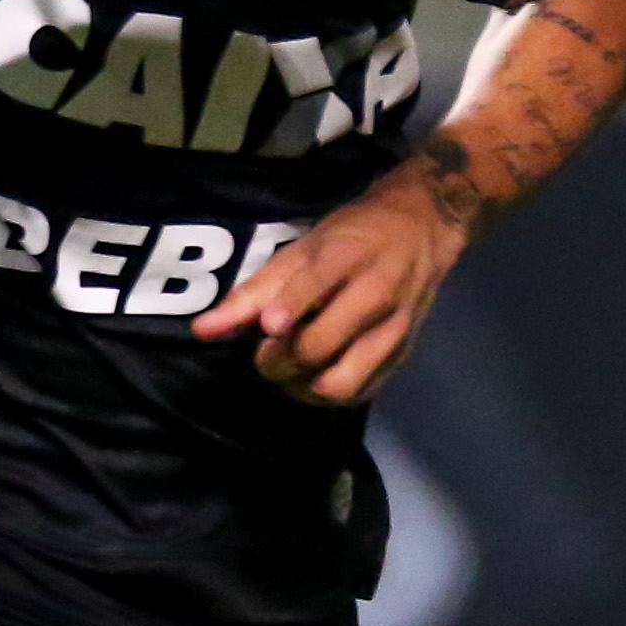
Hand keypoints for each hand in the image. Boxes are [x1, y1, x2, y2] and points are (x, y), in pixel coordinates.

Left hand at [190, 173, 470, 404]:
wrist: (422, 229)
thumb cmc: (353, 235)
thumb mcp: (303, 248)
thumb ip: (253, 291)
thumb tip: (202, 331)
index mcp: (347, 255)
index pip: (318, 283)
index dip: (291, 307)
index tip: (270, 327)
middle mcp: (376, 292)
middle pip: (320, 345)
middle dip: (279, 360)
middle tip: (265, 354)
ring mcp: (394, 328)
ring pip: (341, 382)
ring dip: (302, 387)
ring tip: (291, 372)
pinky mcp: (404, 354)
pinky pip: (360, 394)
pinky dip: (328, 396)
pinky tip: (316, 378)